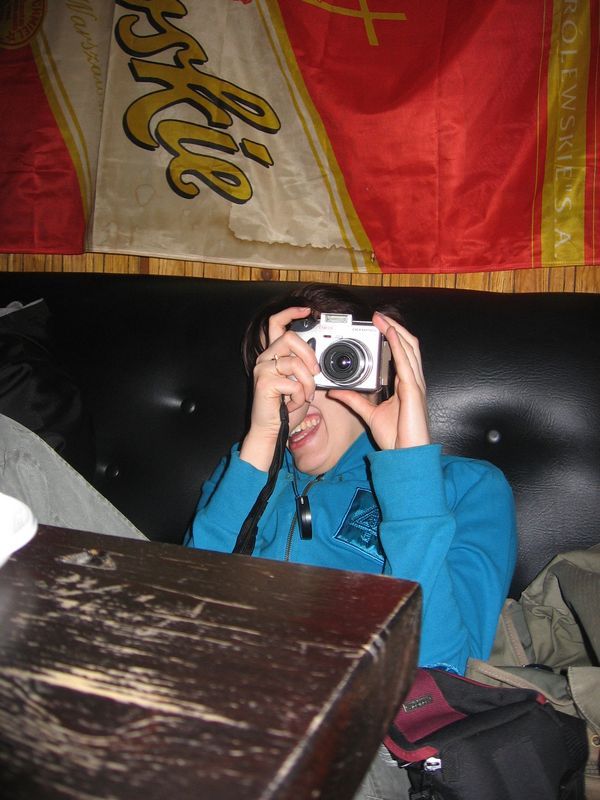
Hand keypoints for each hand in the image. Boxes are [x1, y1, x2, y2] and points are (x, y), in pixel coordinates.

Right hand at [239, 306, 319, 470]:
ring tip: (305, 395)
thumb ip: (304, 367)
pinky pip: (293, 383)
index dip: (291, 313)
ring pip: (295, 363)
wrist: (271, 430)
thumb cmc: (285, 408)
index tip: (308, 310)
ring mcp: (262, 369)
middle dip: (309, 353)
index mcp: (273, 354)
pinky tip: (294, 403)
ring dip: (307, 382)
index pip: (276, 324)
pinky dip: (300, 396)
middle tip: (315, 371)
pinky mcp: (264, 382)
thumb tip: (318, 360)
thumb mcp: (300, 382)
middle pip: (289, 337)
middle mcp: (265, 358)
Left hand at [328, 312, 429, 450]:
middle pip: (408, 345)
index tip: (378, 326)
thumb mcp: (369, 414)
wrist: (407, 454)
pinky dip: (399, 345)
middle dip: (394, 328)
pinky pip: (406, 362)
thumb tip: (337, 391)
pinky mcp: (413, 390)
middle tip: (378, 316)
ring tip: (382, 318)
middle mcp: (413, 381)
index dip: (393, 337)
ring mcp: (415, 384)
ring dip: (396, 330)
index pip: (402, 353)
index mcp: (406, 385)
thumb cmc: (396, 437)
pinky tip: (391, 334)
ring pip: (409, 348)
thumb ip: (354, 400)